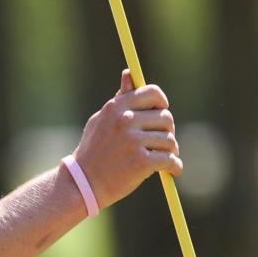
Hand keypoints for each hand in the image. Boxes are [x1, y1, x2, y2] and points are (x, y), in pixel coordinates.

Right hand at [72, 69, 181, 209]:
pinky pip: (170, 159)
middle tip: (161, 142)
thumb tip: (129, 74)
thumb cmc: (93, 150)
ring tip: (162, 158)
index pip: (152, 93)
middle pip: (166, 118)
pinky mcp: (141, 162)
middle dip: (167, 131)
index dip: (161, 103)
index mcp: (117, 107)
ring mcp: (133, 141)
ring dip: (170, 151)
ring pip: (170, 140)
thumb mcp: (102, 120)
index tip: (160, 113)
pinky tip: (171, 171)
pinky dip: (174, 167)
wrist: (83, 183)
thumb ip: (120, 99)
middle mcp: (126, 120)